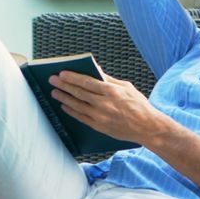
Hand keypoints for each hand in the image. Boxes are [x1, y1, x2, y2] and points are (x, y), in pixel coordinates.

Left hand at [48, 68, 168, 144]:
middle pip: (79, 93)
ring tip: (55, 92)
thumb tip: (96, 71)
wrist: (147, 127)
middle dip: (64, 85)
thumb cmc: (138, 105)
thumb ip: (109, 80)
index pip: (87, 82)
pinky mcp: (100, 127)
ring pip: (77, 106)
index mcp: (112, 91)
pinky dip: (71, 111)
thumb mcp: (127, 87)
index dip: (72, 77)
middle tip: (52, 80)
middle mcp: (104, 104)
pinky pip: (81, 118)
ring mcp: (101, 117)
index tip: (62, 73)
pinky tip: (64, 106)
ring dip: (64, 98)